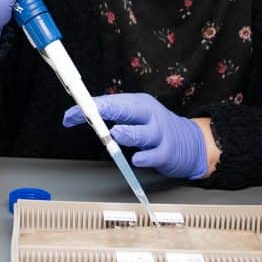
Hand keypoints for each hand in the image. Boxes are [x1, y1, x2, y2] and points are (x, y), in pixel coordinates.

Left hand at [62, 93, 208, 179]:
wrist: (191, 143)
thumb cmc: (156, 128)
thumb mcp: (136, 116)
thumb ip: (113, 116)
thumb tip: (82, 115)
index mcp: (138, 103)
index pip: (110, 102)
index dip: (89, 108)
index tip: (70, 115)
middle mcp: (149, 115)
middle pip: (127, 110)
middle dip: (106, 110)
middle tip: (90, 113)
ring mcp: (160, 134)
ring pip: (143, 133)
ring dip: (128, 133)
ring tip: (116, 134)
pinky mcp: (167, 153)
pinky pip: (154, 155)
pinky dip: (145, 158)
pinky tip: (137, 159)